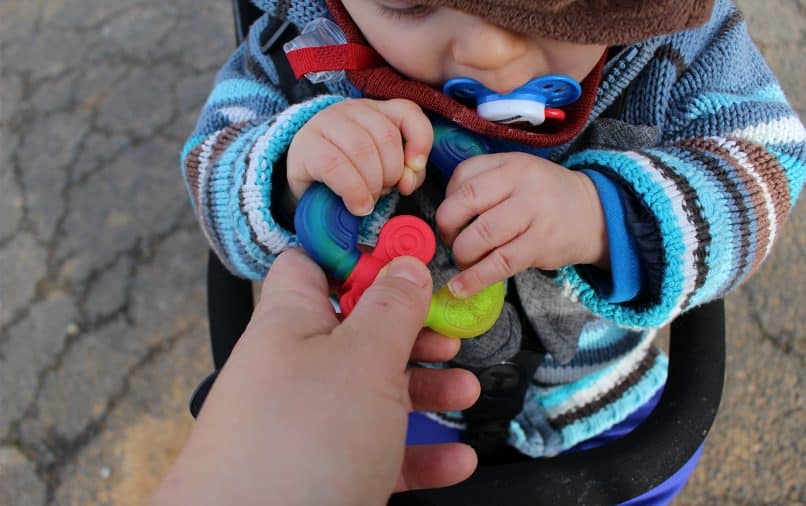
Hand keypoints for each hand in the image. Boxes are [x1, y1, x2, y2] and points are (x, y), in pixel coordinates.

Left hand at [153, 250, 479, 505]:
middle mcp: (296, 369)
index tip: (406, 254)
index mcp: (291, 322)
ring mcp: (310, 424)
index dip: (358, 252)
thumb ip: (391, 308)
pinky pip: (380, 450)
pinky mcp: (327, 471)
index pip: (314, 263)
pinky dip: (421, 452)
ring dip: (427, 389)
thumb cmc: (294, 448)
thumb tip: (407, 267)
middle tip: (447, 331)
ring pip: (375, 392)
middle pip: (360, 329)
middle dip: (411, 330)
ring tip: (462, 388)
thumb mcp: (361, 359)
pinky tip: (454, 457)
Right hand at [287, 98, 432, 215]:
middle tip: (383, 191)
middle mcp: (352, 109)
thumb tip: (407, 181)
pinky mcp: (305, 144)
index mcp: (377, 111)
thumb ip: (407, 173)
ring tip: (369, 199)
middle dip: (391, 172)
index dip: (420, 140)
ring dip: (372, 183)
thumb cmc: (353, 177)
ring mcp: (325, 122)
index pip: (408, 112)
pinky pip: (335, 166)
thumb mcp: (386, 172)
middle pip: (386, 136)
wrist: (308, 188)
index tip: (415, 167)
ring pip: (361, 149)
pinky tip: (357, 205)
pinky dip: (353, 191)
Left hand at [436, 152, 608, 297]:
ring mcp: (533, 213)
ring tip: (464, 262)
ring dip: (462, 255)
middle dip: (447, 228)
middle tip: (451, 242)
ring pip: (480, 235)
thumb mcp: (518, 175)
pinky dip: (474, 278)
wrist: (595, 214)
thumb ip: (485, 185)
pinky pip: (499, 263)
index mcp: (510, 163)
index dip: (447, 201)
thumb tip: (446, 218)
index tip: (450, 219)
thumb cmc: (545, 198)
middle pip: (465, 203)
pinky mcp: (541, 244)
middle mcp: (521, 183)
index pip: (463, 176)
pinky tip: (461, 287)